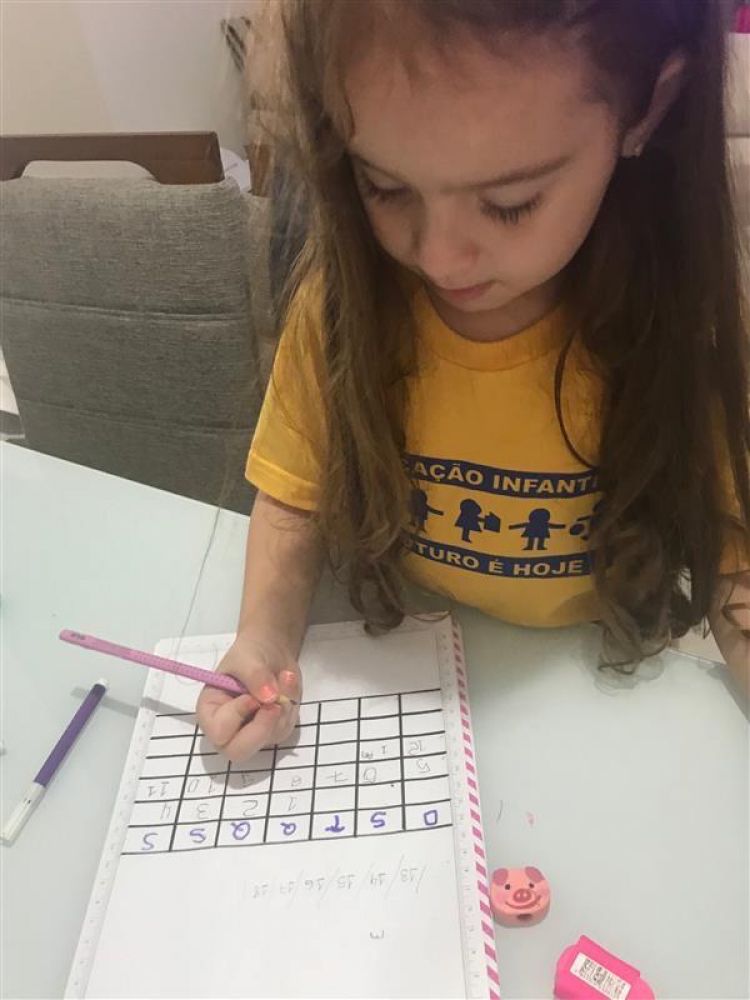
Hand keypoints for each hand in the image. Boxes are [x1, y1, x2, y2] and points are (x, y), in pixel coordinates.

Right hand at [196, 631, 301, 760]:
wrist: (271, 649)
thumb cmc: (249, 653)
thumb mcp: (247, 658)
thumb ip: (255, 676)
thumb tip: (269, 698)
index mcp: (210, 712)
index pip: (219, 732)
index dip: (236, 717)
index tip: (251, 697)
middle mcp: (229, 729)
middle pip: (239, 752)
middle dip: (262, 729)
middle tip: (276, 705)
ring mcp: (252, 732)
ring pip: (269, 738)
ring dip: (283, 708)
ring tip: (284, 676)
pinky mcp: (273, 729)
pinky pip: (286, 727)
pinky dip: (291, 706)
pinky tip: (287, 685)